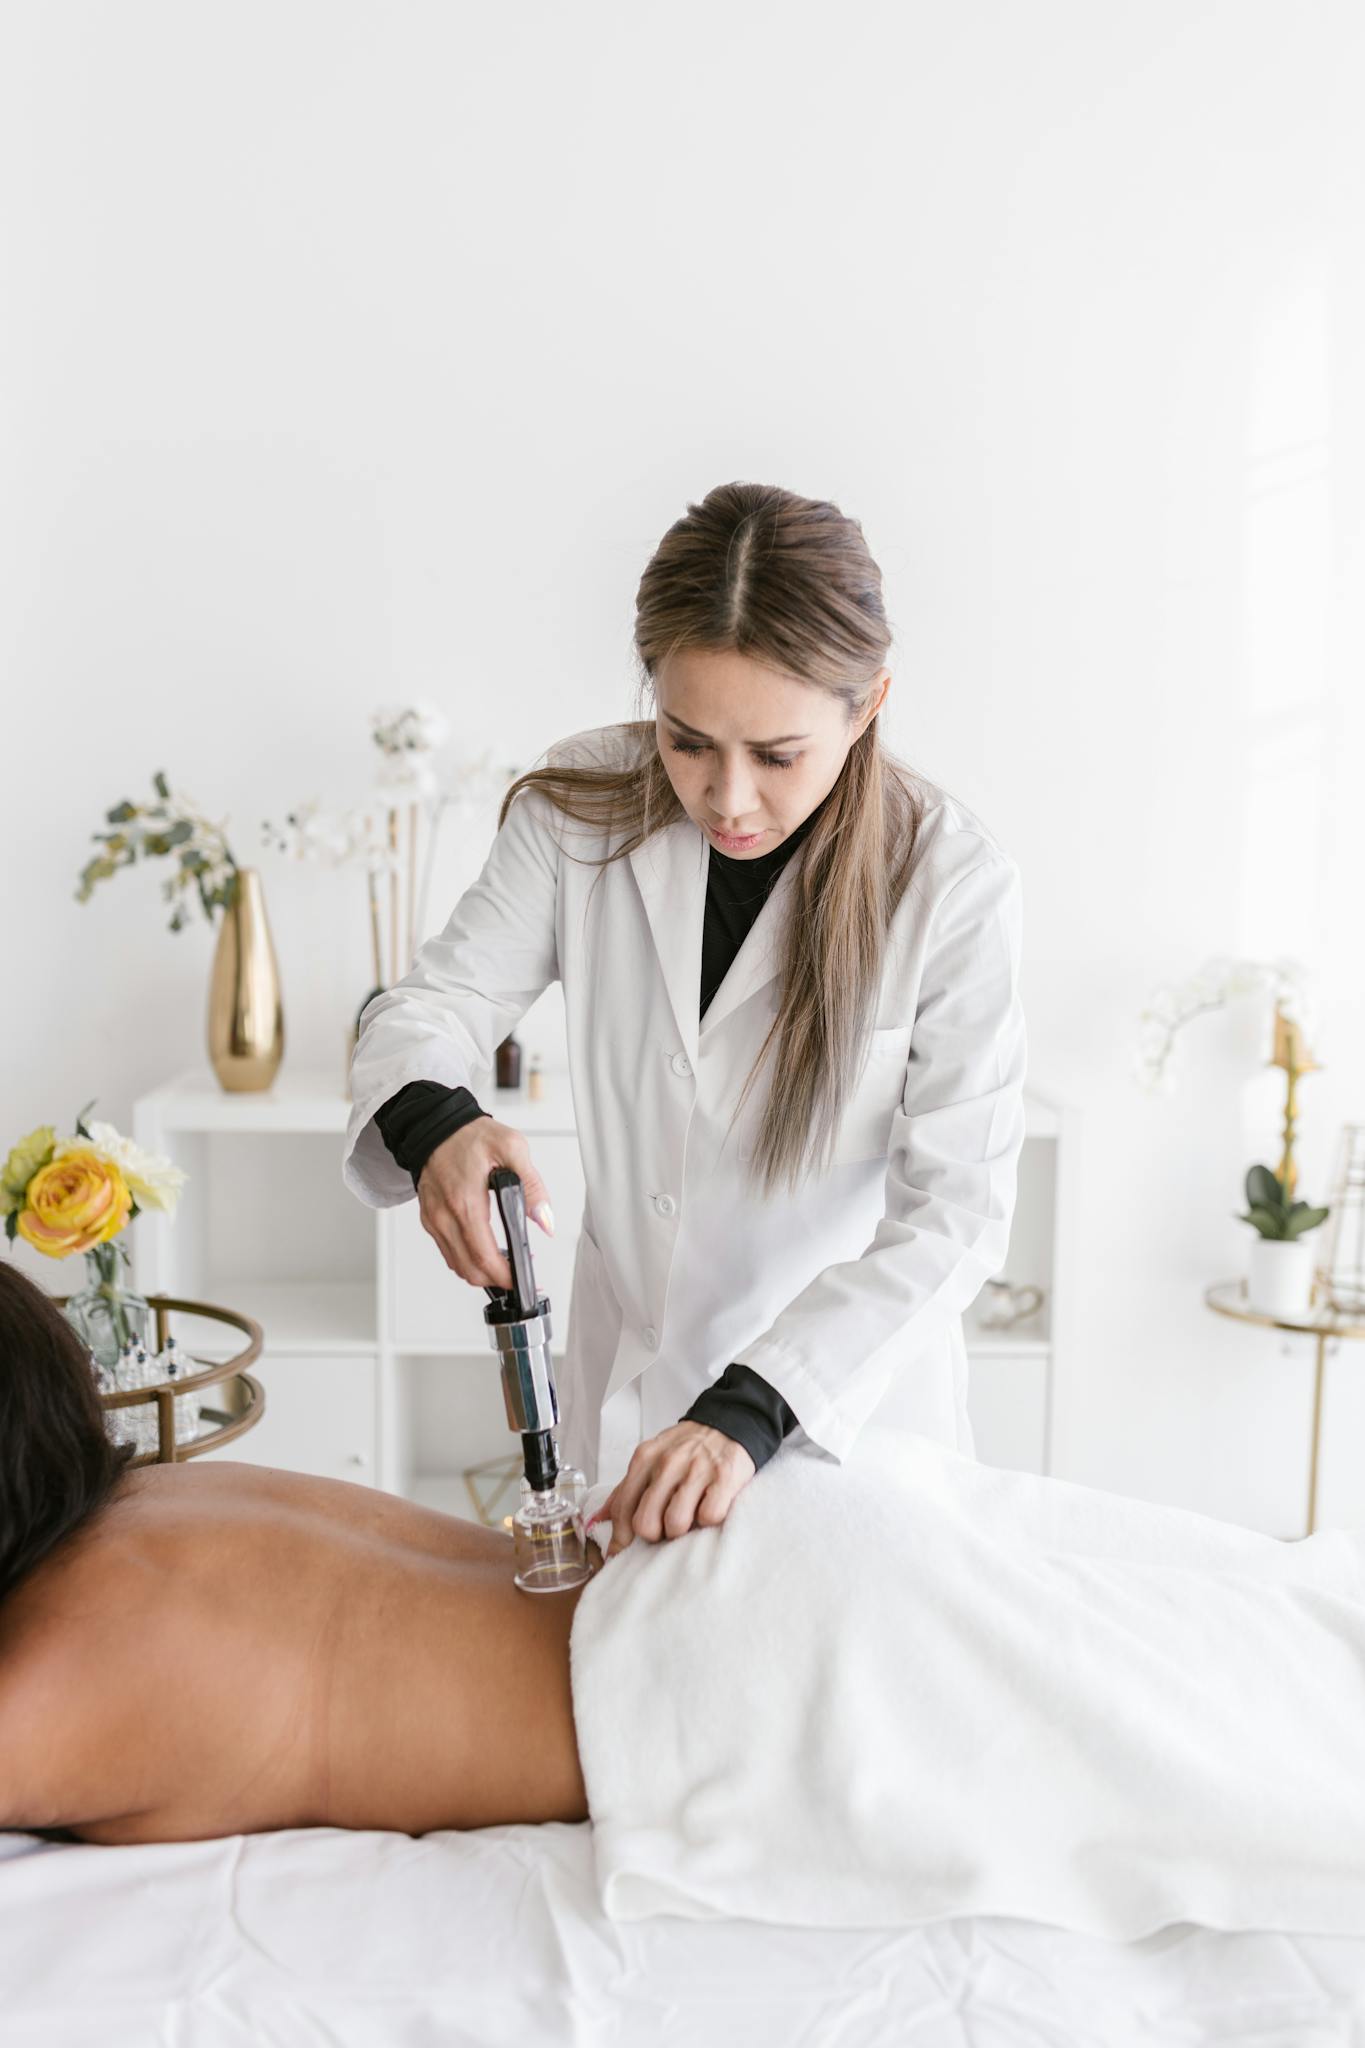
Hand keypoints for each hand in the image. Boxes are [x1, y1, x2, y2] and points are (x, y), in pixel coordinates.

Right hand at [415, 1117, 552, 1290]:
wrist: (436, 1126)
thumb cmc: (470, 1136)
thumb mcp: (512, 1149)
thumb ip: (533, 1187)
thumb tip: (545, 1220)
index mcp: (465, 1202)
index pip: (483, 1256)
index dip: (504, 1276)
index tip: (521, 1278)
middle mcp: (444, 1216)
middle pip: (468, 1269)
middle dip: (495, 1279)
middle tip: (517, 1273)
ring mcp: (434, 1220)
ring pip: (456, 1265)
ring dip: (480, 1271)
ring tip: (504, 1262)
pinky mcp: (429, 1219)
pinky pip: (448, 1251)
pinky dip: (466, 1258)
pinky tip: (483, 1250)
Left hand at [597, 1421, 755, 1554]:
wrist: (729, 1421)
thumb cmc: (687, 1447)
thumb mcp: (651, 1457)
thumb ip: (626, 1488)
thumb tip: (597, 1520)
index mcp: (645, 1458)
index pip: (622, 1508)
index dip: (620, 1538)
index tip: (619, 1553)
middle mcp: (668, 1463)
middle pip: (645, 1522)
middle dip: (654, 1534)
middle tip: (664, 1529)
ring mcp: (696, 1469)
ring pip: (675, 1524)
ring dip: (681, 1530)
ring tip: (688, 1518)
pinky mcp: (724, 1477)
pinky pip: (709, 1517)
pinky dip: (708, 1520)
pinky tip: (709, 1507)